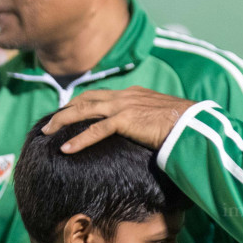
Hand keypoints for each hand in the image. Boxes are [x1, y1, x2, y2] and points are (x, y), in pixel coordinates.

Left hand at [43, 86, 196, 153]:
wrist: (194, 124)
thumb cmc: (183, 125)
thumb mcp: (161, 119)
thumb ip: (147, 121)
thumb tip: (145, 133)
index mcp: (133, 94)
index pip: (99, 95)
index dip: (80, 103)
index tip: (67, 112)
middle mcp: (125, 96)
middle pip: (86, 99)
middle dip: (64, 110)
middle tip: (49, 123)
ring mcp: (124, 106)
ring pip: (84, 110)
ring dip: (63, 121)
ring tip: (47, 132)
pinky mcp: (126, 119)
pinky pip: (96, 130)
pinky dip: (79, 139)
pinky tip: (66, 148)